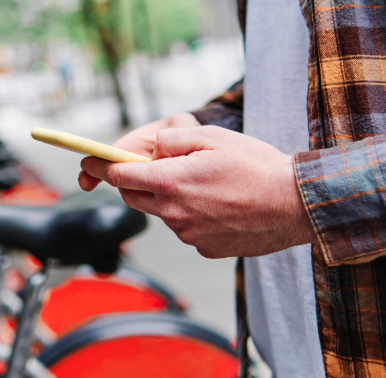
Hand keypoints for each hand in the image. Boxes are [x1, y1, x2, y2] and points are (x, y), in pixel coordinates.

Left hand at [79, 125, 315, 257]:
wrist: (296, 204)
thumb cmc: (257, 166)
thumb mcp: (212, 137)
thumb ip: (172, 141)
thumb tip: (151, 151)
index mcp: (170, 182)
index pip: (118, 176)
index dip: (101, 167)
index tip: (89, 162)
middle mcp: (173, 212)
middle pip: (133, 197)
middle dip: (135, 181)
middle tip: (156, 167)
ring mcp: (188, 234)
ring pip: (160, 213)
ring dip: (167, 198)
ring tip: (203, 184)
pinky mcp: (204, 248)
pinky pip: (185, 229)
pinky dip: (191, 216)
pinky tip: (218, 205)